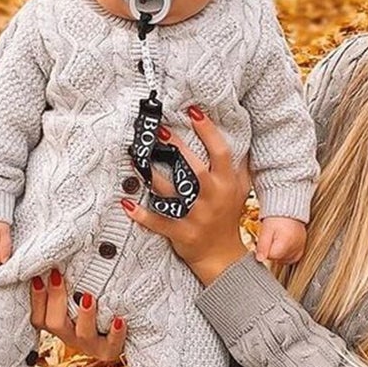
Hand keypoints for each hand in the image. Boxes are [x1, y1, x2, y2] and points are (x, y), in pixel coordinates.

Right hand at [28, 267, 127, 362]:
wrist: (125, 330)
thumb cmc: (98, 305)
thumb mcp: (78, 294)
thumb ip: (64, 281)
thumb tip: (57, 257)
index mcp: (58, 325)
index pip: (38, 316)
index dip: (36, 298)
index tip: (38, 276)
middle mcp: (70, 336)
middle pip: (55, 324)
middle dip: (55, 299)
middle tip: (58, 276)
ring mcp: (90, 345)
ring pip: (82, 335)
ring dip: (85, 316)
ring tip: (89, 297)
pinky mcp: (110, 351)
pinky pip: (112, 345)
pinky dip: (115, 332)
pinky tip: (119, 319)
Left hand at [119, 105, 250, 285]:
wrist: (223, 256)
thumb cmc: (229, 216)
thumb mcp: (241, 188)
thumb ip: (240, 164)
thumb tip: (241, 134)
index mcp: (227, 183)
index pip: (221, 152)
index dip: (208, 130)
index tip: (193, 110)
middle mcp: (213, 197)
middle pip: (195, 168)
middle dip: (177, 148)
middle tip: (159, 130)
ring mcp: (197, 216)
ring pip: (172, 193)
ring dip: (152, 176)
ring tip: (136, 159)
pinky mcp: (182, 232)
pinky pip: (159, 222)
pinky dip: (142, 215)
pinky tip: (126, 203)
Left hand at [255, 215, 305, 265]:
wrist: (289, 208)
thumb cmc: (277, 216)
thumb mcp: (266, 230)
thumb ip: (262, 245)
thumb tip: (259, 259)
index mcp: (285, 244)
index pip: (270, 257)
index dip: (264, 249)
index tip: (264, 239)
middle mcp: (294, 248)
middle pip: (277, 259)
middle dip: (271, 250)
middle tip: (270, 237)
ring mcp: (299, 248)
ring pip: (284, 259)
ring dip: (278, 252)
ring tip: (277, 239)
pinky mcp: (302, 247)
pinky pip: (293, 257)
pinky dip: (287, 253)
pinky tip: (283, 245)